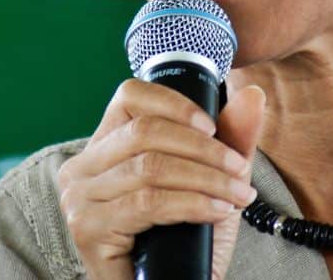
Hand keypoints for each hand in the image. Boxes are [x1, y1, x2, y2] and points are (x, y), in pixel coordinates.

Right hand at [57, 80, 265, 279]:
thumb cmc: (184, 238)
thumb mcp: (212, 180)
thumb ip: (230, 138)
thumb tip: (252, 95)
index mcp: (105, 146)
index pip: (129, 97)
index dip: (174, 104)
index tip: (212, 127)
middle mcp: (83, 167)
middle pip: (144, 132)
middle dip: (203, 148)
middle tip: (238, 169)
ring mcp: (80, 198)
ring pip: (150, 167)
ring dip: (206, 179)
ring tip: (236, 195)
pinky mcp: (88, 228)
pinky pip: (147, 203)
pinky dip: (191, 203)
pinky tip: (216, 211)